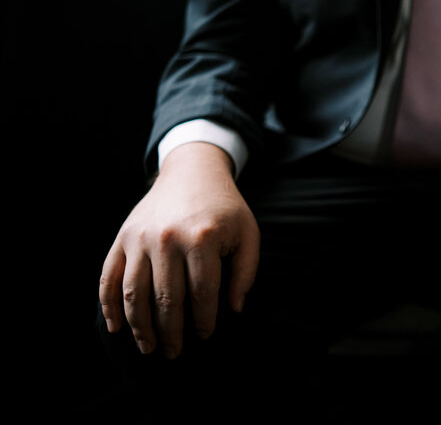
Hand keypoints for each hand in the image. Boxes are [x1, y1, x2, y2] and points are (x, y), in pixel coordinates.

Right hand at [99, 142, 259, 358]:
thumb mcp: (247, 234)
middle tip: (174, 353)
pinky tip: (116, 327)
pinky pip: (109, 277)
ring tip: (148, 347)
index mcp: (201, 238)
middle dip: (171, 333)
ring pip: (134, 294)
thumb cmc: (224, 208)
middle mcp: (167, 239)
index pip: (202, 293)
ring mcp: (140, 239)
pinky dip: (109, 305)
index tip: (205, 336)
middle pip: (166, 299)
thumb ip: (245, 272)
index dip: (204, 320)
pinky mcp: (122, 238)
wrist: (192, 172)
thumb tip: (234, 309)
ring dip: (139, 327)